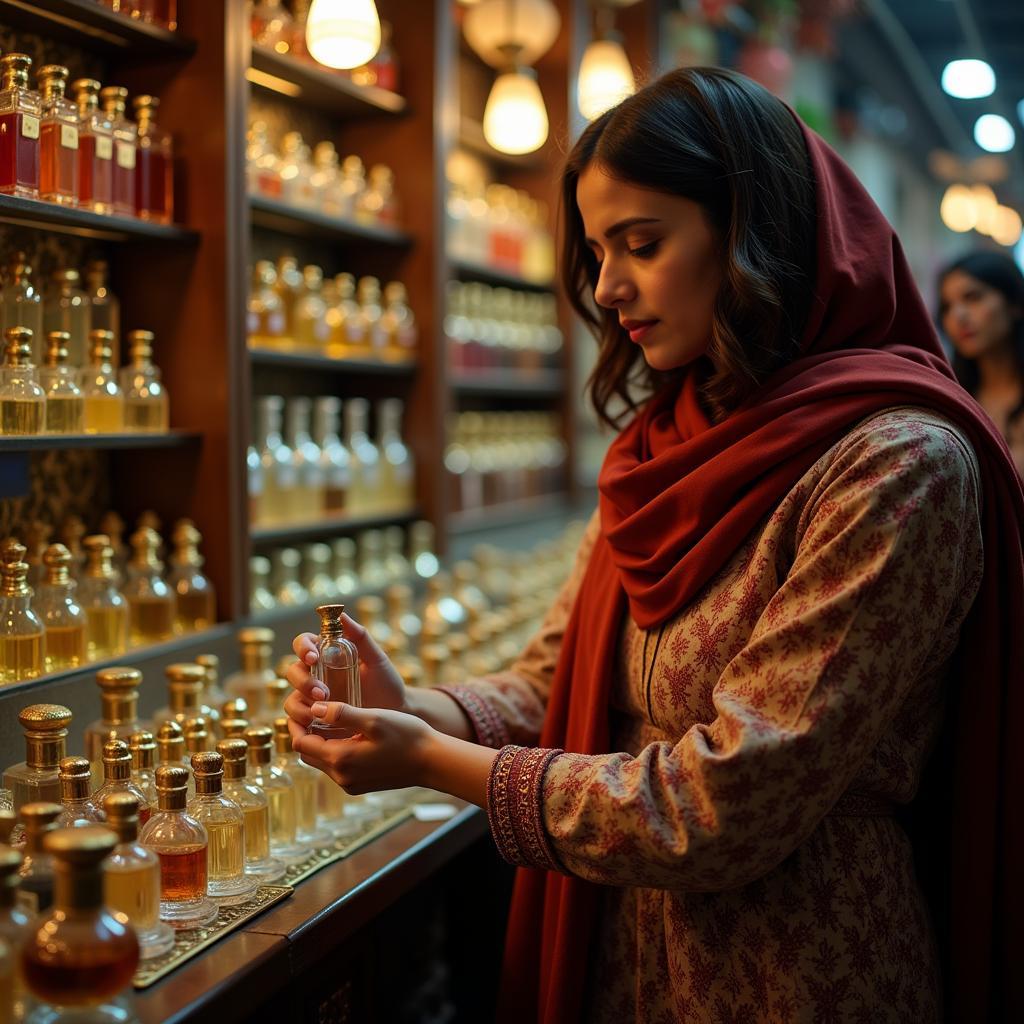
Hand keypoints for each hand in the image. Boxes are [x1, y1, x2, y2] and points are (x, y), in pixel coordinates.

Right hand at [283, 612, 406, 729]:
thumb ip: (360, 637)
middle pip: (293, 672)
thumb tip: (341, 613)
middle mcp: (315, 676)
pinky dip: (298, 727)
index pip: (303, 644)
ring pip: (291, 700)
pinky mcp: (315, 721)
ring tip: (319, 713)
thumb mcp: (376, 658)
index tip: (313, 657)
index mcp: (325, 655)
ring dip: (300, 707)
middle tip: (322, 693)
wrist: (396, 713)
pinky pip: (297, 725)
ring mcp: (312, 700)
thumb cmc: (386, 682)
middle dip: (303, 681)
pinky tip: (310, 730)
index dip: (303, 648)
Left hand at [288, 702, 435, 793]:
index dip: (296, 724)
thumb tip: (314, 709)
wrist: (432, 762)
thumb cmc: (407, 737)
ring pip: (322, 761)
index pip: (301, 743)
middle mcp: (341, 776)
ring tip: (327, 720)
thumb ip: (342, 714)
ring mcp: (350, 784)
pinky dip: (334, 751)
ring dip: (319, 742)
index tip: (300, 706)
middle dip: (305, 733)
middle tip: (311, 711)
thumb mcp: (374, 719)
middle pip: (307, 754)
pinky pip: (337, 768)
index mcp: (340, 759)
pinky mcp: (360, 785)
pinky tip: (347, 735)